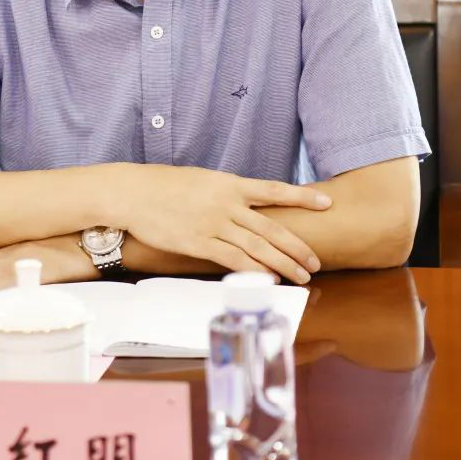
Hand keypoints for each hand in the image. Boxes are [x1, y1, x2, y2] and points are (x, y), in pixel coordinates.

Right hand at [113, 165, 330, 283]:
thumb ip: (225, 192)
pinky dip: (254, 270)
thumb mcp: (201, 180)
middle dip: (297, 245)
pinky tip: (268, 279)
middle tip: (316, 260)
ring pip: (258, 246)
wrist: (134, 192)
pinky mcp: (199, 242)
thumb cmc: (164, 185)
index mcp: (229, 183)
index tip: (326, 203)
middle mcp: (227, 203)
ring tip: (302, 275)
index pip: (274, 190)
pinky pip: (233, 259)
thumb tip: (243, 203)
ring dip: (283, 263)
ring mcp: (214, 223)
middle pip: (272, 226)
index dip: (302, 197)